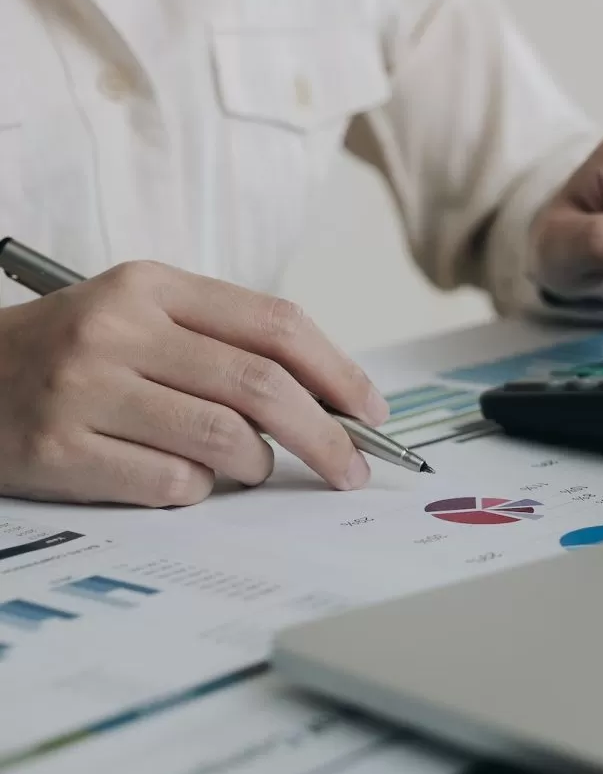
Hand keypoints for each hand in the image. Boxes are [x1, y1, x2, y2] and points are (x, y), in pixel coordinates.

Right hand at [0, 262, 388, 505]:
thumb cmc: (76, 352)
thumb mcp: (146, 316)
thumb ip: (227, 343)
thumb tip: (329, 399)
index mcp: (153, 284)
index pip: (275, 323)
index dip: (338, 371)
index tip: (371, 410)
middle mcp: (120, 329)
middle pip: (262, 385)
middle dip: (327, 434)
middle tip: (353, 468)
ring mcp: (85, 389)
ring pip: (225, 439)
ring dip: (258, 465)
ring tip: (249, 466)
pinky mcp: (60, 450)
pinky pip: (174, 483)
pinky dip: (199, 489)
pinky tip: (181, 476)